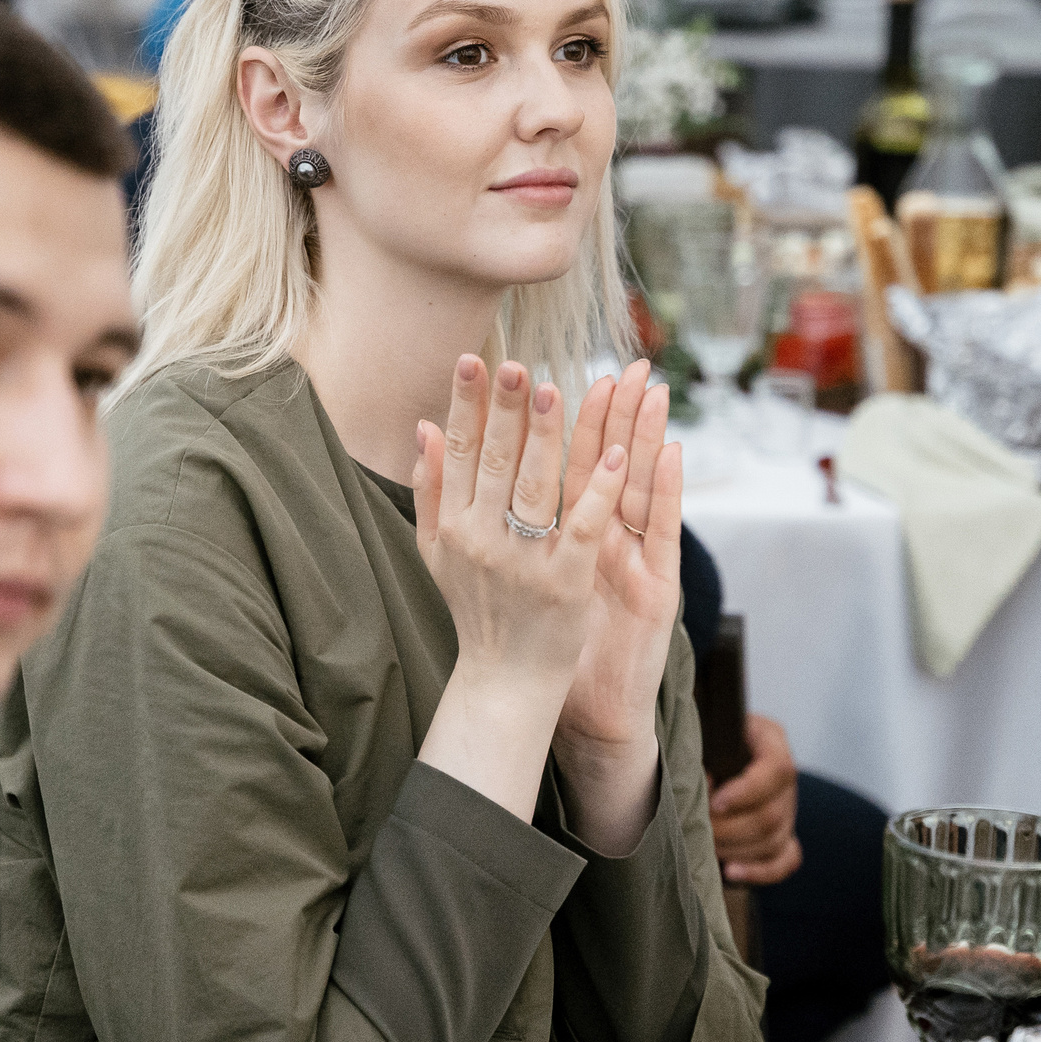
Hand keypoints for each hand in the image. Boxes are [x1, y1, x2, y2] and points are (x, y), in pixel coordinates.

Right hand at [413, 356, 629, 822]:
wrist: (504, 681)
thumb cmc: (476, 609)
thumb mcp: (436, 551)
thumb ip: (429, 489)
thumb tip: (423, 427)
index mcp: (453, 527)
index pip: (460, 453)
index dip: (467, 405)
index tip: (475, 359)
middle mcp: (482, 541)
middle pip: (498, 463)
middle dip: (508, 409)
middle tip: (520, 363)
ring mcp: (524, 563)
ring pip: (538, 488)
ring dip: (549, 438)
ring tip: (559, 390)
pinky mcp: (565, 584)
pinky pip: (584, 529)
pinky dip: (599, 493)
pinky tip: (617, 455)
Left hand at [549, 363, 678, 850]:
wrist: (588, 708)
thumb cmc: (554, 640)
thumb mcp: (528, 576)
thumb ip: (505, 525)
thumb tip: (454, 468)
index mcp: (574, 533)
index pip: (568, 463)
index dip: (568, 419)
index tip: (560, 368)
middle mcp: (609, 540)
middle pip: (609, 463)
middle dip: (614, 411)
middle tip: (623, 361)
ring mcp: (636, 560)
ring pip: (641, 484)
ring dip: (648, 433)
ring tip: (653, 388)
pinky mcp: (659, 587)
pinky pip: (662, 530)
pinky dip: (667, 489)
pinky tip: (672, 451)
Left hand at [709, 714, 801, 885]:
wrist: (703, 753)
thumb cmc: (696, 736)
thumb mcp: (699, 730)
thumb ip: (701, 749)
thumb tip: (703, 783)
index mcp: (770, 740)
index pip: (777, 769)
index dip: (747, 792)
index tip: (714, 803)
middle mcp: (784, 779)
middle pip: (773, 814)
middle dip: (730, 829)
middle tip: (695, 830)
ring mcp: (788, 811)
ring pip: (774, 840)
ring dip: (735, 850)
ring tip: (703, 847)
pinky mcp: (784, 838)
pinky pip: (784, 862)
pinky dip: (758, 871)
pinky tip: (730, 872)